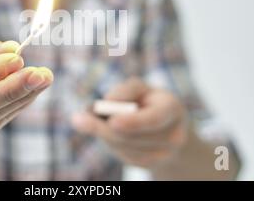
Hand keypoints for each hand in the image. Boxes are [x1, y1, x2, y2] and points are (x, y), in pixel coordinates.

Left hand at [71, 78, 187, 168]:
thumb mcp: (140, 88)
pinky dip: (111, 144)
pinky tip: (106, 132)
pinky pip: (125, 157)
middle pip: (133, 137)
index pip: (154, 118)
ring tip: (88, 120)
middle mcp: (174, 135)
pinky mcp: (152, 165)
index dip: (133, 122)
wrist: (164, 125)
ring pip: (125, 148)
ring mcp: (165, 154)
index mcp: (172, 109)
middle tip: (78, 118)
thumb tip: (103, 104)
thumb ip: (124, 91)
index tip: (112, 121)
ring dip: (104, 134)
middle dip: (104, 128)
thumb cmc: (147, 100)